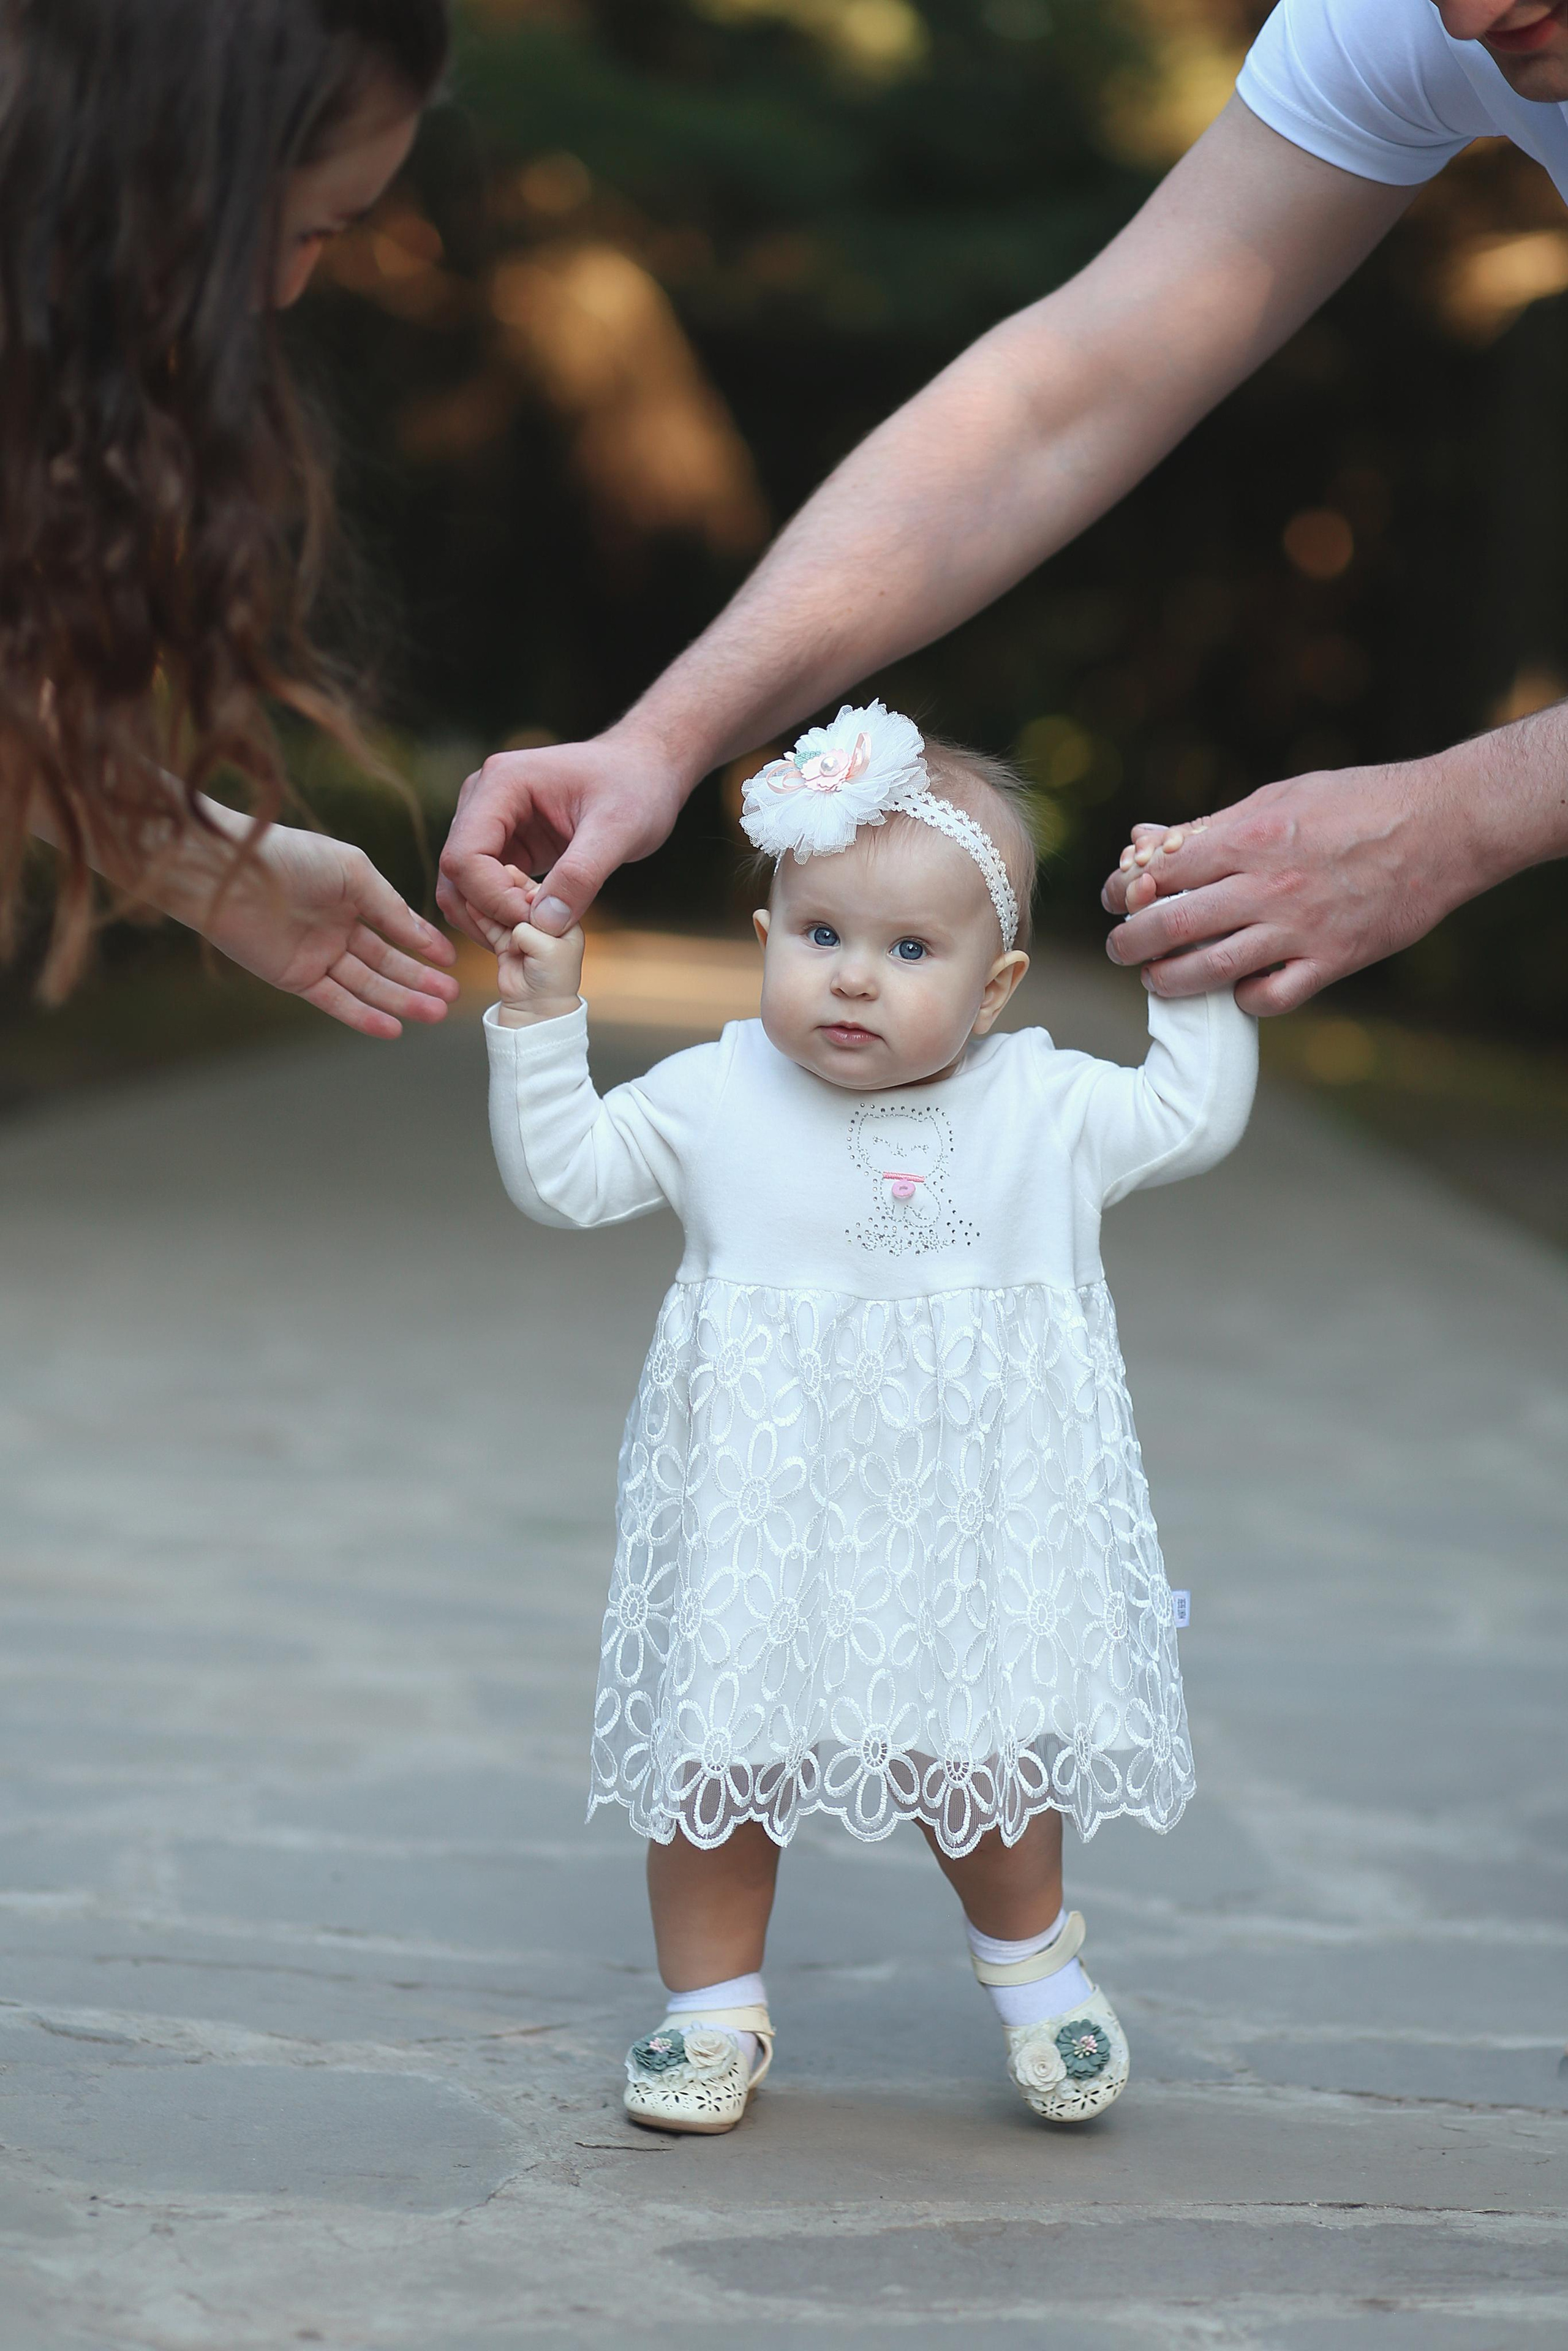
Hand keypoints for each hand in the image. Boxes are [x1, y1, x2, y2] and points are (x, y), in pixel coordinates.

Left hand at [204, 824, 458, 1038]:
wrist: (229, 872)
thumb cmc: (289, 857)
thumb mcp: (353, 872)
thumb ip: (390, 907)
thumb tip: (423, 937)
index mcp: (349, 896)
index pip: (394, 927)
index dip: (423, 945)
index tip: (450, 962)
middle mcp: (334, 929)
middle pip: (384, 962)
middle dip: (418, 980)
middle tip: (450, 997)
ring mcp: (315, 955)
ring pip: (366, 984)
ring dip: (400, 1001)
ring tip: (434, 1013)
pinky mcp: (293, 977)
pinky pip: (334, 1000)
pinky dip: (362, 1015)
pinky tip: (392, 1028)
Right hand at [437, 725, 689, 943]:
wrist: (644, 770)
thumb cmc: (636, 787)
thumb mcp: (620, 830)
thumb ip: (582, 875)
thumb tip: (544, 925)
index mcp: (502, 782)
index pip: (465, 855)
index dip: (493, 899)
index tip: (538, 921)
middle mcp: (482, 797)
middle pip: (455, 873)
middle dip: (488, 914)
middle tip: (534, 938)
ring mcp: (487, 820)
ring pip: (461, 885)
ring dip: (488, 919)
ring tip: (535, 934)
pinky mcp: (502, 841)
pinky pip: (482, 886)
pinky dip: (500, 912)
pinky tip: (537, 924)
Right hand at [464, 868, 584, 1024]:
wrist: (536, 1011)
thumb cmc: (552, 983)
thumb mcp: (548, 950)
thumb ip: (530, 930)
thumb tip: (511, 918)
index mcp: (565, 921)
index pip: (545, 894)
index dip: (527, 887)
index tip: (511, 878)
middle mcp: (545, 924)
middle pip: (521, 898)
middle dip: (507, 889)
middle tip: (493, 877)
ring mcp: (525, 933)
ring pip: (504, 910)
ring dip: (491, 901)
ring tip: (476, 888)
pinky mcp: (506, 943)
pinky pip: (492, 926)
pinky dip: (482, 917)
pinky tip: (471, 904)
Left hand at [1099, 762, 1461, 1014]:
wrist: (1446, 825)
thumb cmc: (1360, 802)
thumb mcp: (1281, 797)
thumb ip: (1212, 826)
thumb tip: (1145, 839)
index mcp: (1250, 836)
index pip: (1161, 872)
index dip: (1126, 888)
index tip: (1118, 897)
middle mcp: (1269, 886)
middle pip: (1170, 925)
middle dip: (1129, 942)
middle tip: (1121, 948)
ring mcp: (1301, 929)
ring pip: (1209, 970)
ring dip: (1168, 980)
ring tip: (1156, 978)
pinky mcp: (1333, 961)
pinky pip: (1269, 998)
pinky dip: (1242, 999)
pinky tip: (1235, 989)